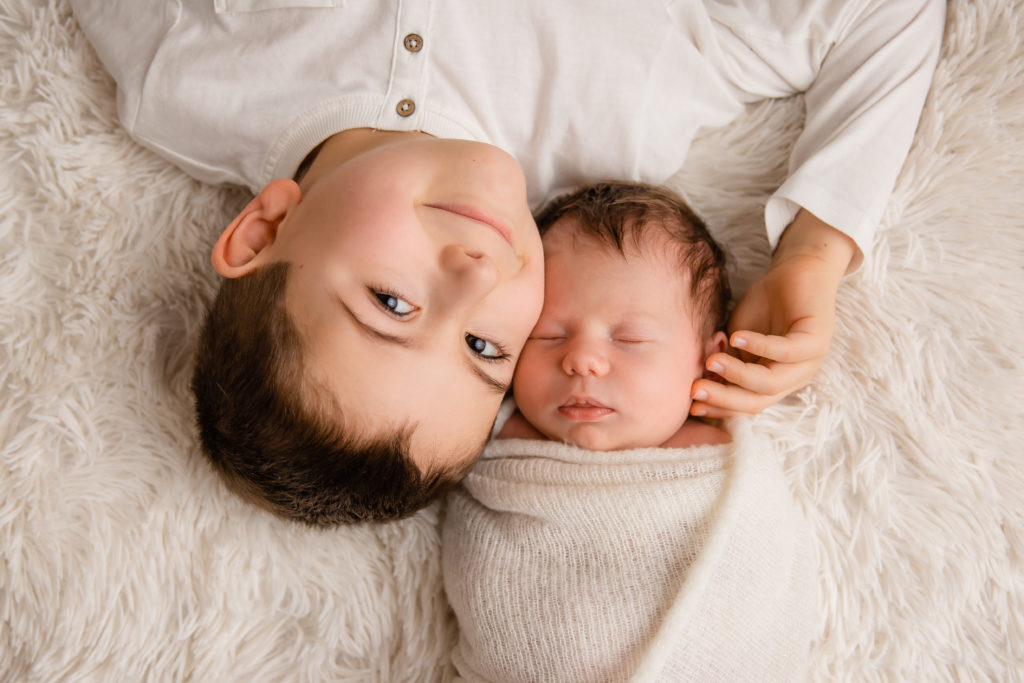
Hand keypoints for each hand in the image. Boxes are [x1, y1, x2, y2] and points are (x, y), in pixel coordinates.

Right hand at [690, 210, 855, 416]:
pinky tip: (736, 338)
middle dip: (724, 398)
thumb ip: (725, 360)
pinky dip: (759, 346)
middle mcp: (794, 378)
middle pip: (758, 400)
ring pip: (771, 382)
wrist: (797, 271)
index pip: (746, 404)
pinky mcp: (816, 340)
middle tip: (695, 390)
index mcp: (775, 382)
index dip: (718, 406)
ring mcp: (808, 362)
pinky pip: (785, 351)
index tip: (690, 404)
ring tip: (712, 361)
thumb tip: (700, 381)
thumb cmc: (766, 305)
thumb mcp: (738, 338)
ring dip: (738, 375)